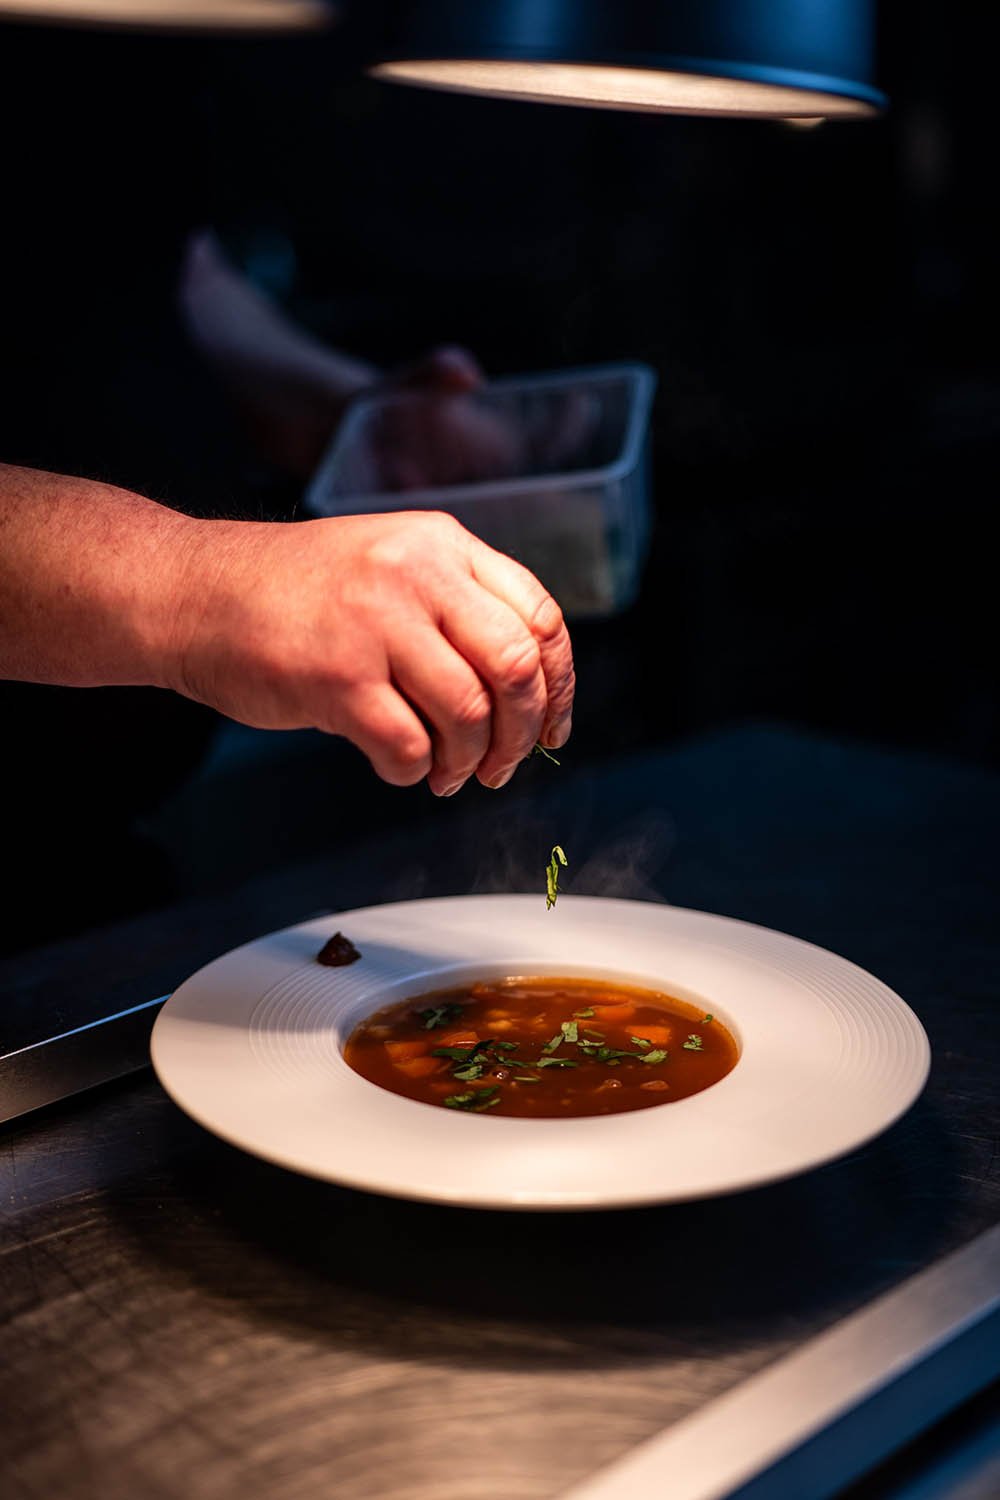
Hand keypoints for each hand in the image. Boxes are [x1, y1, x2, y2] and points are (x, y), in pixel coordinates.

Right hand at [171, 510, 574, 793]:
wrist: (192, 593)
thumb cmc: (291, 593)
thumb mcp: (388, 565)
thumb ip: (454, 606)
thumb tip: (523, 693)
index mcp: (441, 545)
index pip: (539, 617)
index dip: (560, 685)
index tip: (553, 727)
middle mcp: (416, 574)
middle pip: (516, 667)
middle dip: (523, 734)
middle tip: (504, 764)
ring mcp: (375, 624)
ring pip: (469, 713)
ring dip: (469, 762)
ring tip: (448, 774)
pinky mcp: (336, 678)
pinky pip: (409, 747)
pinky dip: (414, 773)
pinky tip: (399, 769)